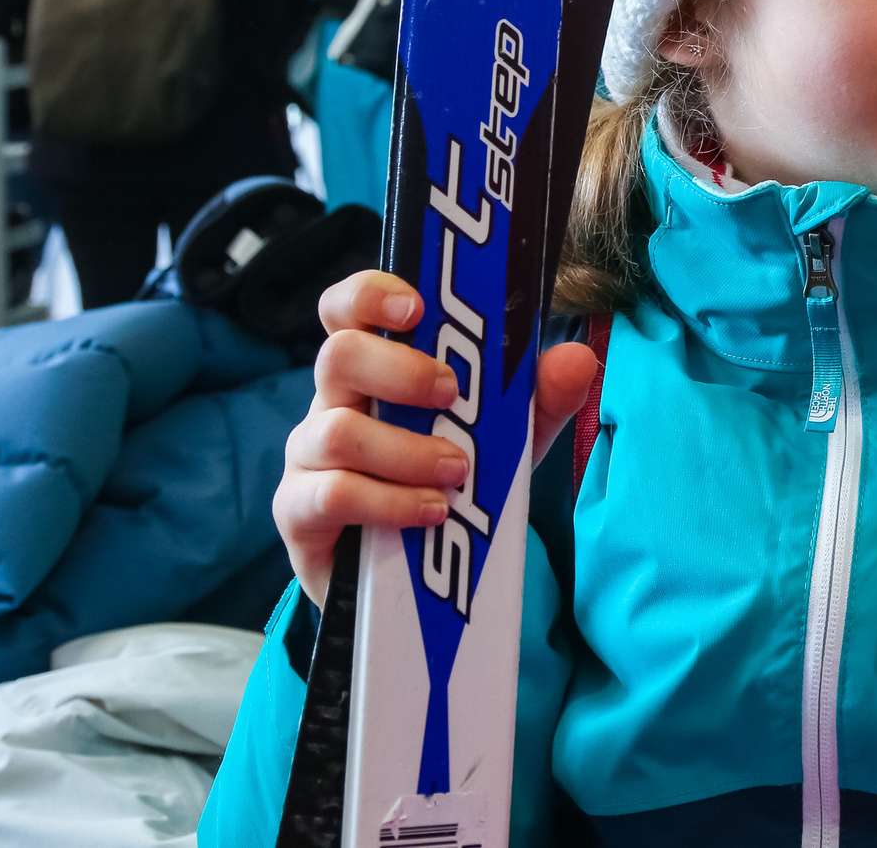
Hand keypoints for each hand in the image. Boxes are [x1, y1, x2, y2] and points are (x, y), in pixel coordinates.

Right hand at [274, 270, 600, 606]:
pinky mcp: (298, 513)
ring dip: (406, 451)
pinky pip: (332, 494)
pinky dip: (390, 501)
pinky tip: (430, 511)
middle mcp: (332, 402)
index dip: (371, 294)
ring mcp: (308, 457)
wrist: (412, 583)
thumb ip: (539, 401)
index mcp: (374, 370)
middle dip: (399, 370)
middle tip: (450, 394)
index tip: (417, 306)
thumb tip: (577, 358)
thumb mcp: (505, 442)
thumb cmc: (448, 486)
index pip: (349, 309)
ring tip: (456, 473)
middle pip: (338, 355)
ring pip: (336, 431)